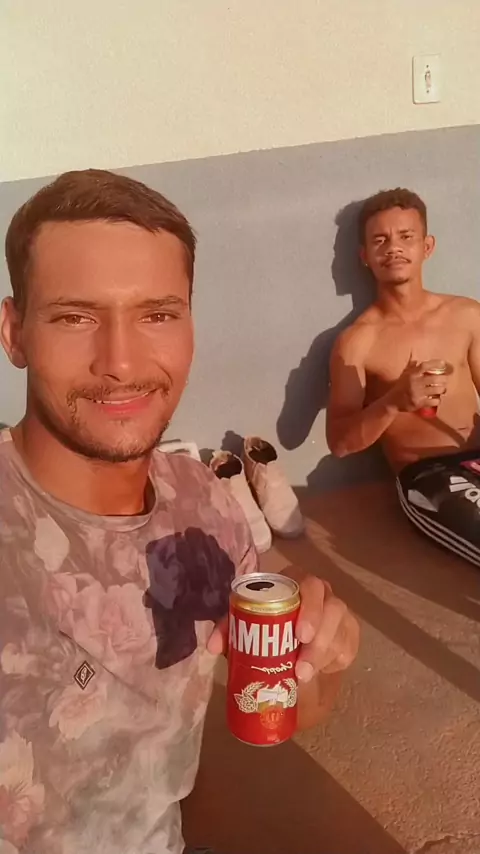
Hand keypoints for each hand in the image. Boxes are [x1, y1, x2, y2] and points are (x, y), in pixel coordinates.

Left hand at [207, 574, 359, 682]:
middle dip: (317, 623)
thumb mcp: (246, 634)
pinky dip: (337, 657)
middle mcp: (318, 592)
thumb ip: (230, 633)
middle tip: (303, 650)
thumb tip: (213, 646)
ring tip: (304, 674)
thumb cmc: (267, 636)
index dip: (305, 604)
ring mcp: (337, 610)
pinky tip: (325, 670)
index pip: (301, 580)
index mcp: (291, 585)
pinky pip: (349, 642)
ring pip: (340, 622)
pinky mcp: (349, 632)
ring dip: (323, 649)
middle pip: (327, 598)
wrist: (293, 661)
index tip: (298, 634)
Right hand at [387, 359, 447, 412]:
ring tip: (442, 389)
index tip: (443, 363)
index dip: (435, 363)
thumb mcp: (404, 375)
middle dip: (443, 379)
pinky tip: (436, 399)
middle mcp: (415, 383)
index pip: (425, 366)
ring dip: (442, 389)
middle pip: (434, 379)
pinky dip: (437, 400)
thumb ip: (411, 366)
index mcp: (412, 374)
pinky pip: (434, 401)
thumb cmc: (400, 387)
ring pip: (436, 390)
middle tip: (445, 380)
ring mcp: (417, 394)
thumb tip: (415, 355)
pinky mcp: (419, 403)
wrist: (391, 402)